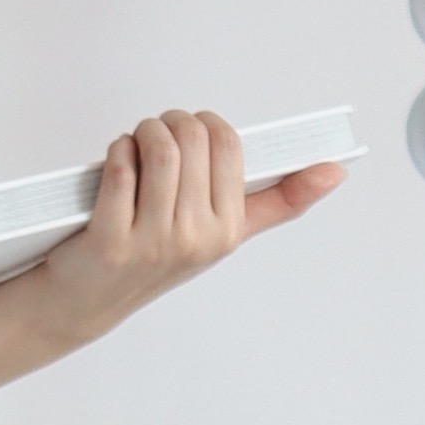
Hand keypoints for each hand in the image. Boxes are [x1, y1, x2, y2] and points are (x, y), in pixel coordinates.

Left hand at [33, 111, 340, 347]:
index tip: (191, 131)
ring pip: (159, 149)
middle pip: (194, 139)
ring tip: (136, 142)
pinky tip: (116, 158)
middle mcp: (196, 238)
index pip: (230, 145)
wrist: (88, 301)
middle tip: (157, 134)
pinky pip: (119, 169)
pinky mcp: (110, 241)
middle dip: (171, 123)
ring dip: (143, 132)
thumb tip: (335, 171)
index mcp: (228, 230)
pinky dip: (115, 150)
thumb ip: (278, 201)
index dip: (205, 124)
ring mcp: (153, 242)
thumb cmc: (156, 257)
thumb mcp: (221, 233)